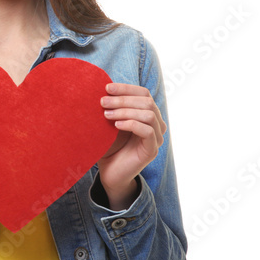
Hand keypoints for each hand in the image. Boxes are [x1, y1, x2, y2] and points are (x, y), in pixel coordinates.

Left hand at [98, 82, 166, 209]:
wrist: (109, 172)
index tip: (106, 88)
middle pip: (146, 102)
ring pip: (148, 115)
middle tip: (102, 102)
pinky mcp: (152, 150)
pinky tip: (116, 125)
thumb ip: (111, 105)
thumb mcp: (109, 121)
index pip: (143, 93)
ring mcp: (156, 137)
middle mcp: (156, 124)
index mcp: (147, 114)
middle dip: (123, 99)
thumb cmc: (108, 144)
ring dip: (125, 111)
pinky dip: (131, 124)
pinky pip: (147, 131)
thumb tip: (102, 87)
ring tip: (106, 114)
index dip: (126, 88)